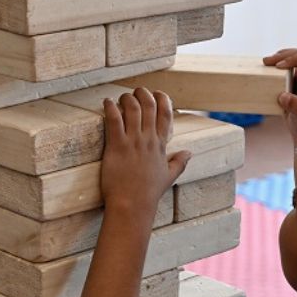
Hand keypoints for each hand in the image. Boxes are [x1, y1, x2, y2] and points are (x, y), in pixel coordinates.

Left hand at [100, 88, 191, 215]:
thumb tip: (189, 153)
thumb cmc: (148, 193)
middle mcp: (148, 140)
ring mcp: (133, 142)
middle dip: (143, 93)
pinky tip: (107, 103)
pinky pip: (114, 120)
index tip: (157, 93)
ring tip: (121, 97)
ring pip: (132, 108)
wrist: (132, 205)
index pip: (166, 114)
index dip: (163, 99)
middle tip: (136, 91)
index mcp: (161, 145)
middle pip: (149, 106)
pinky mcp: (116, 146)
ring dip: (126, 98)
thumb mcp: (169, 176)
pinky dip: (110, 107)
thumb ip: (179, 162)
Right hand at [263, 49, 296, 145]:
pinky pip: (287, 67)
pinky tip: (267, 69)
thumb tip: (283, 96)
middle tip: (266, 61)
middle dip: (283, 55)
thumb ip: (295, 105)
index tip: (278, 67)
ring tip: (265, 63)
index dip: (292, 58)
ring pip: (293, 58)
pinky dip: (277, 66)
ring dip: (279, 58)